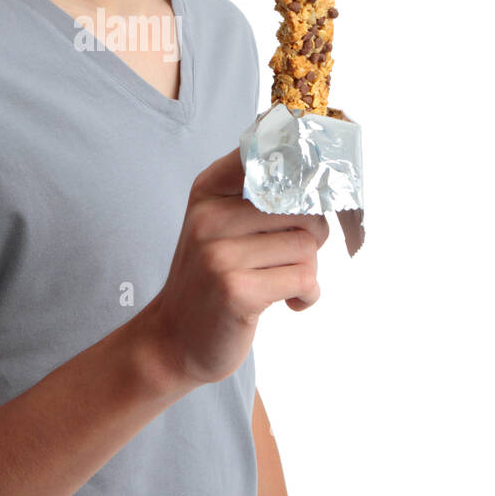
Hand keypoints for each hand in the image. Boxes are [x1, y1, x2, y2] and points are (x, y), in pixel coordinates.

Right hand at [146, 146, 328, 387]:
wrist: (174, 340)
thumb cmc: (211, 280)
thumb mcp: (220, 226)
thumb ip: (260, 195)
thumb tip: (320, 179)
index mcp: (208, 190)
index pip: (268, 154)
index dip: (302, 171)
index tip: (309, 189)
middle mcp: (209, 216)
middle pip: (303, 207)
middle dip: (311, 236)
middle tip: (288, 258)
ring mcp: (219, 254)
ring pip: (308, 245)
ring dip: (307, 270)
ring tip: (280, 282)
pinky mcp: (236, 290)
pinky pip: (305, 279)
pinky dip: (307, 295)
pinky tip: (287, 302)